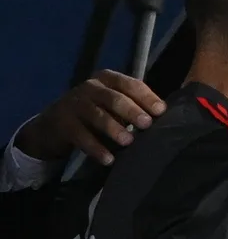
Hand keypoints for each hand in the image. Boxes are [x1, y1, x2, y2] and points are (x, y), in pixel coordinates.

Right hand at [15, 70, 165, 164]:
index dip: (146, 97)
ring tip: (128, 142)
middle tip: (147, 124)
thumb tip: (162, 116)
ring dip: (114, 128)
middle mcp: (90, 87)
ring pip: (97, 115)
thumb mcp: (112, 103)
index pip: (130, 84)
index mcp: (107, 79)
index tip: (161, 111)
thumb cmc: (95, 111)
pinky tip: (108, 159)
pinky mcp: (63, 123)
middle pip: (114, 98)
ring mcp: (74, 103)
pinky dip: (96, 148)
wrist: (54, 124)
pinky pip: (81, 136)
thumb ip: (134, 104)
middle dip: (132, 111)